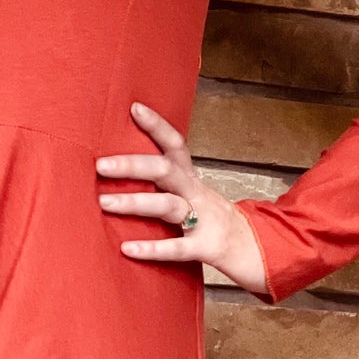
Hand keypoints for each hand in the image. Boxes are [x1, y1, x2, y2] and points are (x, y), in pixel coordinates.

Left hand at [96, 99, 267, 297]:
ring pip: (168, 205)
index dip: (157, 126)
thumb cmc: (216, 223)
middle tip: (100, 165)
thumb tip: (123, 171)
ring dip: (135, 203)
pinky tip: (128, 248)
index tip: (134, 108)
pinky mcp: (207, 247)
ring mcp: (204, 220)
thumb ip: (165, 186)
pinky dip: (153, 248)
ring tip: (104, 202)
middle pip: (166, 171)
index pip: (175, 145)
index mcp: (192, 180)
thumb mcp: (193, 197)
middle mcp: (197, 194)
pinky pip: (178, 247)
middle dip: (133, 166)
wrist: (258, 250)